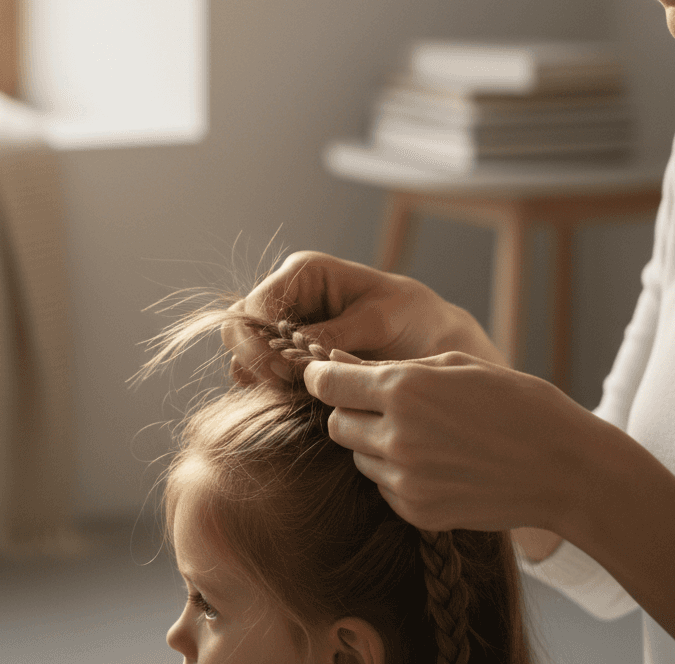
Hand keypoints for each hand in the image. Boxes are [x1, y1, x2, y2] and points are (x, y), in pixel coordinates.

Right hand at [222, 251, 504, 384]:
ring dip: (262, 378)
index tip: (279, 370)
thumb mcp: (379, 321)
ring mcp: (285, 328)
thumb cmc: (412, 318)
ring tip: (296, 396)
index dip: (258, 338)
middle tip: (284, 388)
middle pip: (240, 328)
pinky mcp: (290, 357)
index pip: (256, 304)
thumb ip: (333, 334)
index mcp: (303, 273)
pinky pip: (263, 374)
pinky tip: (300, 400)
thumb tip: (290, 352)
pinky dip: (273, 390)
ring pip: (245, 354)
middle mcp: (287, 297)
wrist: (434, 340)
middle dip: (254, 359)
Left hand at [304, 348, 589, 533]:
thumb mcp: (453, 364)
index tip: (329, 374)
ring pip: (357, 457)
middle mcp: (396, 437)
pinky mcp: (418, 512)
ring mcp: (406, 481)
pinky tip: (434, 462)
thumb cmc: (515, 403)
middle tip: (382, 403)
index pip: (326, 384)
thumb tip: (339, 361)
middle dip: (349, 410)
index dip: (322, 376)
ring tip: (420, 434)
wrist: (566, 469)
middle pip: (336, 424)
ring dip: (372, 443)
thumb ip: (390, 367)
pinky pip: (382, 487)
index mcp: (402, 391)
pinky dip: (395, 473)